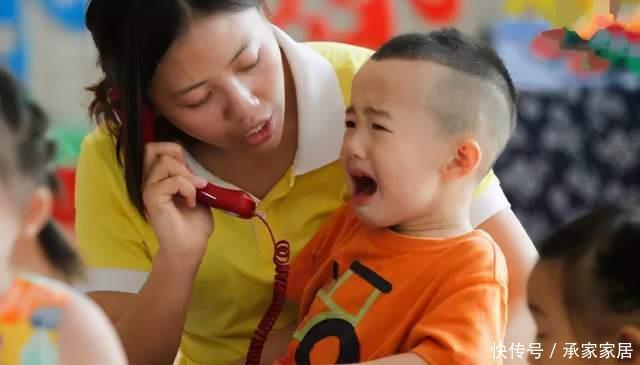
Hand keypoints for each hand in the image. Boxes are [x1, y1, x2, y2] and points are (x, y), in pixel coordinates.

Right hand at [142, 142, 212, 262]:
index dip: (175, 150)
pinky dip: (187, 188)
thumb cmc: (194, 223)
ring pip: (163, 162)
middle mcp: (149, 181)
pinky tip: (191, 202)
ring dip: (187, 175)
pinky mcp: (152, 200)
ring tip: (196, 191)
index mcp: (158, 177)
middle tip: (191, 175)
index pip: (156, 148)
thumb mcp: (198, 192)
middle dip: (176, 154)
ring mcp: (148, 190)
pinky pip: (171, 182)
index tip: (192, 169)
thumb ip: (192, 175)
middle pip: (151, 148)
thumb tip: (194, 162)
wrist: (190, 247)